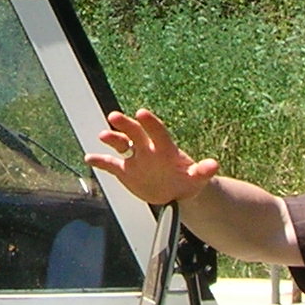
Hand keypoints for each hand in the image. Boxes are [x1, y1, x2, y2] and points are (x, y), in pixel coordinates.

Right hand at [89, 108, 219, 205]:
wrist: (175, 192)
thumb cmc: (188, 181)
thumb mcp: (197, 178)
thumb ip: (203, 171)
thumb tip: (214, 165)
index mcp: (165, 148)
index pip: (157, 132)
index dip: (150, 123)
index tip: (141, 113)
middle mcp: (148, 149)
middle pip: (136, 133)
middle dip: (126, 125)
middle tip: (114, 117)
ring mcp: (135, 159)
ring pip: (121, 145)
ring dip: (112, 139)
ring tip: (103, 136)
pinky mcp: (126, 171)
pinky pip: (110, 164)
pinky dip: (100, 161)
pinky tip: (90, 158)